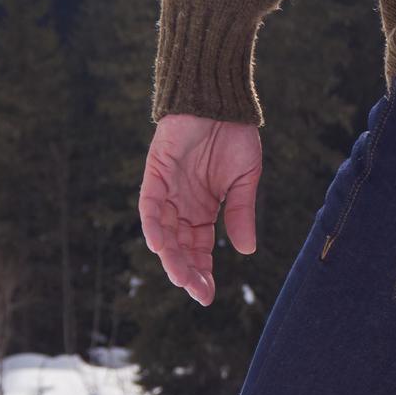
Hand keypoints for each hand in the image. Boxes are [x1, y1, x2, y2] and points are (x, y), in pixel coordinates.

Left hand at [139, 113, 261, 305]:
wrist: (220, 98)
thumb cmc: (233, 134)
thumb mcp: (244, 180)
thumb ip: (241, 214)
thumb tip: (246, 252)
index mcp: (202, 208)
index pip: (198, 248)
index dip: (202, 271)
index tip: (208, 296)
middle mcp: (181, 204)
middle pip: (179, 247)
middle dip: (187, 271)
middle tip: (196, 293)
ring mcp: (167, 190)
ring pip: (163, 232)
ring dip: (170, 256)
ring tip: (180, 278)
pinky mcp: (156, 173)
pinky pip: (149, 205)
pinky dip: (152, 225)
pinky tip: (159, 245)